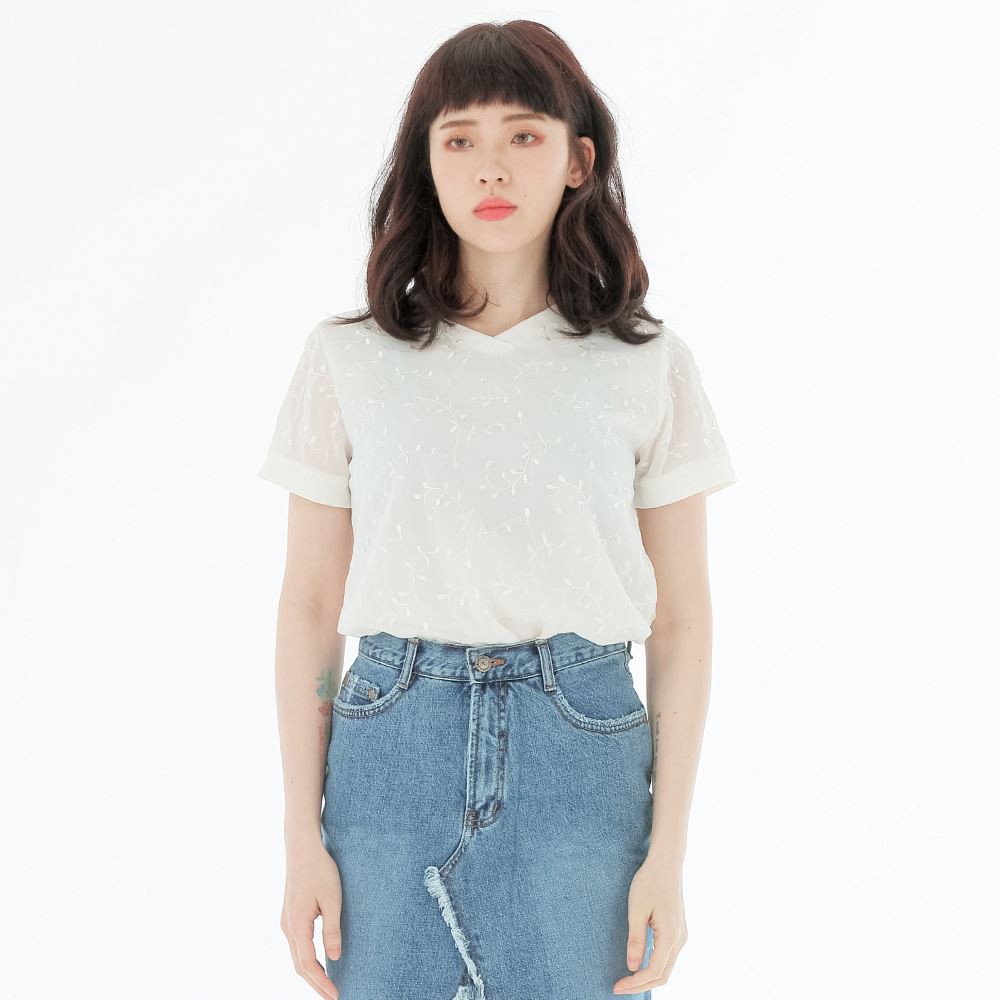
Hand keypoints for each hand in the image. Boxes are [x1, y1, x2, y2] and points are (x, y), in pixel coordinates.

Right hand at [280, 842, 343, 998]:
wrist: (302, 848)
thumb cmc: (320, 869)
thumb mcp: (332, 899)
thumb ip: (332, 929)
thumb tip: (334, 958)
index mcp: (297, 924)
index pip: (308, 964)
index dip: (322, 983)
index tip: (336, 996)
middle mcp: (287, 927)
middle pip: (299, 966)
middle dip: (315, 985)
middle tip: (333, 997)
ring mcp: (286, 922)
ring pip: (296, 957)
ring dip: (310, 974)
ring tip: (327, 986)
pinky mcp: (289, 916)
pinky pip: (297, 946)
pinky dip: (306, 960)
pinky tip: (318, 963)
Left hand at [612, 855, 687, 994]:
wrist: (667, 862)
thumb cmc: (650, 881)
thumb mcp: (637, 909)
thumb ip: (635, 939)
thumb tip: (631, 967)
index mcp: (670, 936)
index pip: (653, 972)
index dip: (634, 983)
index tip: (616, 987)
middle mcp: (680, 940)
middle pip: (662, 976)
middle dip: (641, 985)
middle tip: (618, 987)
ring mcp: (681, 936)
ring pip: (666, 968)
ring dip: (647, 978)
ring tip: (627, 980)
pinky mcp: (678, 931)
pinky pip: (667, 957)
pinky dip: (654, 967)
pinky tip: (639, 965)